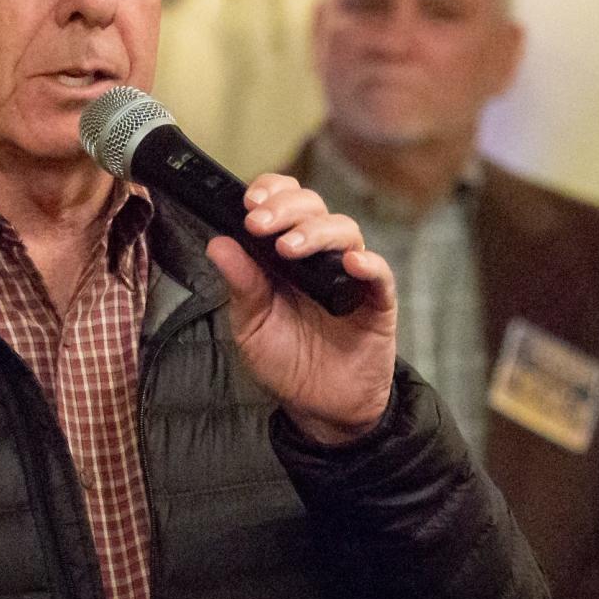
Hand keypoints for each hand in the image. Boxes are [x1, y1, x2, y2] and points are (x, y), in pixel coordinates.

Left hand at [205, 175, 395, 444]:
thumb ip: (240, 285)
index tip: (249, 202)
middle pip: (313, 208)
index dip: (270, 193)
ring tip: (288, 248)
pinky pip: (380, 274)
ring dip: (315, 232)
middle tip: (260, 223)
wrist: (319, 405)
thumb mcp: (251, 324)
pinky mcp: (377, 302)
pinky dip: (367, 264)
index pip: (283, 204)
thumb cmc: (285, 360)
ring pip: (344, 232)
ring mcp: (350, 276)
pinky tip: (349, 265)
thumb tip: (218, 243)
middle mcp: (319, 256)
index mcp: (285, 255)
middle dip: (285, 208)